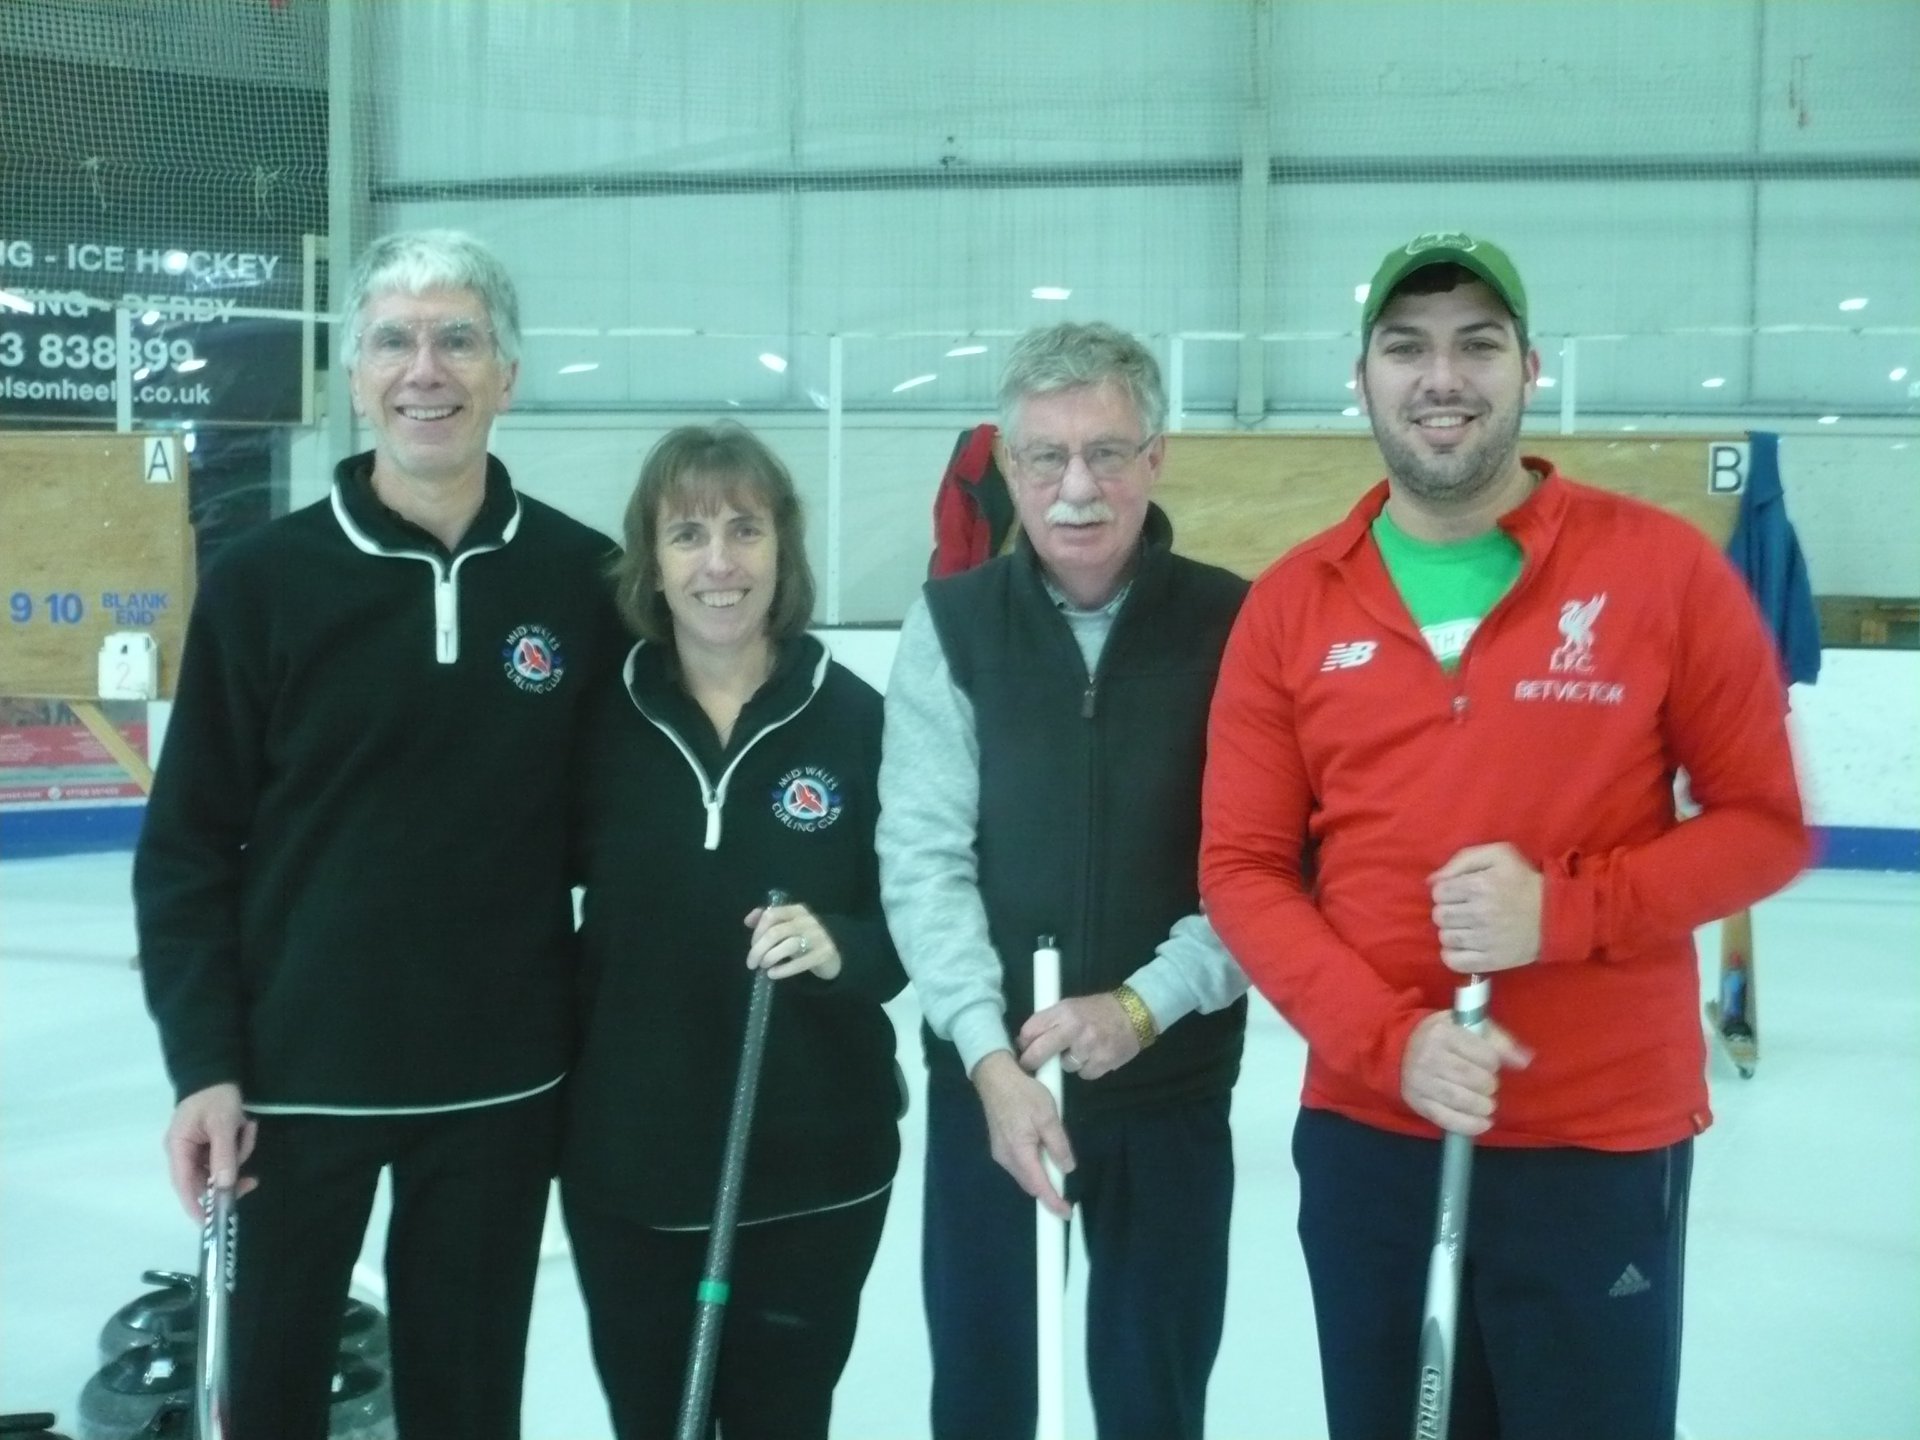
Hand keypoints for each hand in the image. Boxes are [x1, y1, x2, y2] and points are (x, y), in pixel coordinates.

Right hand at [164, 1082, 257, 1222]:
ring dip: (238, 1153)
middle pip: (206, 1180)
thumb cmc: (215, 1096)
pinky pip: (227, 1155)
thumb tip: (223, 1186)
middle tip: (253, 1180)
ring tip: (245, 1127)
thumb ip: (223, 1155)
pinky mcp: (211, 1143)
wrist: (217, 1070)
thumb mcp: (222, 1124)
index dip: (196, 1206)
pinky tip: (244, 1125)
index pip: (183, 1186)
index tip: (210, 1223)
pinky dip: (239, 1145)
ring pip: (221, 1168)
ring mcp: (197, 1149)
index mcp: (178, 1149)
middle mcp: (183, 1153)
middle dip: (230, 1176)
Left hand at [744, 901, 841, 980]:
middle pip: (776, 932)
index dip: (757, 932)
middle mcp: (807, 920)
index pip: (771, 915)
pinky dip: (783, 969)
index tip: (752, 946)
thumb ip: (767, 921)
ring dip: (770, 957)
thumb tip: (748, 920)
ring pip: (788, 945)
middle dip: (758, 949)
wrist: (832, 953)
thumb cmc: (803, 939)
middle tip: (751, 963)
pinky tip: (772, 974)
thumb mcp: (786, 926)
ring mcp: (817, 936)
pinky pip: (800, 962)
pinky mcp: (823, 954)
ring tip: (763, 966)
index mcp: (796, 910)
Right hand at [971, 1051, 1074, 1218]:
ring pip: (1024, 1175)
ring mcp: (1000, 1152)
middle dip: (1047, 1191)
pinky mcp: (999, 1144)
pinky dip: (1032, 1166)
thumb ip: (1059, 1145)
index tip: (1066, 1214)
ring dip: (1040, 1177)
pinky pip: (1018, 1164)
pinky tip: (1042, 1156)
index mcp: (1019, 1153)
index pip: (1038, 1187)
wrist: (995, 1076)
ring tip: (1057, 1170)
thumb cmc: (1023, 1093)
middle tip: (1067, 1193)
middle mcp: (1006, 1158)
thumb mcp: (1048, 1115)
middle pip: (1030, 1184)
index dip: (1053, 1202)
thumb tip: (1067, 1169)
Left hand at [1015, 993, 1141, 1080]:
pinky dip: (1087, 1068)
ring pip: (1064, 1066)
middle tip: (1030, 1065)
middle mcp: (1074, 1029)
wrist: (1135, 1013)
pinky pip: (1084, 1074)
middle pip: (1039, 1051)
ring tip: (1081, 1050)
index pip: (1031, 1030)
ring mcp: (1089, 1047)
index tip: (1023, 1049)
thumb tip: (1026, 1041)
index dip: (1024, 1042)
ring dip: (1068, 1062)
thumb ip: (1050, 1021)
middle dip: (1031, 1061)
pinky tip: (1094, 1056)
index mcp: (1064, 1011)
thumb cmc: (1098, 1010)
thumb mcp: (1071, 1006)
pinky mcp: (1102, 1062)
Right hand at [1400, 1010, 1532, 1134]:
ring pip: (1461, 1100)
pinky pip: (1447, 1119)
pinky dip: (1470, 1125)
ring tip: (1486, 1103)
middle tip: (1486, 1082)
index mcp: (1443, 1032)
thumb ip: (1499, 1040)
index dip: (1494, 1061)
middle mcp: (1428, 1056)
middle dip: (1489, 1084)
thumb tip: (1525, 1060)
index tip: (1490, 1062)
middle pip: (1474, 1079)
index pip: (1484, 1055)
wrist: (1401, 1047)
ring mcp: (1421, 1081)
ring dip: (1482, 1105)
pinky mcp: (1418, 1102)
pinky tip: (1483, 1122)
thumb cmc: (1443, 1035)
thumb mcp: (1468, 1026)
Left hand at [1429, 843, 1543, 973]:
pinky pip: (1454, 961)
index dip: (1446, 890)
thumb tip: (1432, 880)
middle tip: (1463, 909)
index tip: (1459, 892)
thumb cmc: (1524, 880)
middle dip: (1447, 910)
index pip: (1439, 892)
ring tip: (1466, 926)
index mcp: (1480, 886)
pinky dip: (1452, 955)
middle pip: (1439, 915)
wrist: (1555, 914)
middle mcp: (1480, 913)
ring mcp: (1485, 940)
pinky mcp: (1491, 961)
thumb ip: (1463, 859)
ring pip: (1445, 937)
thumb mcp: (1499, 854)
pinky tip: (1462, 945)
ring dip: (1451, 931)